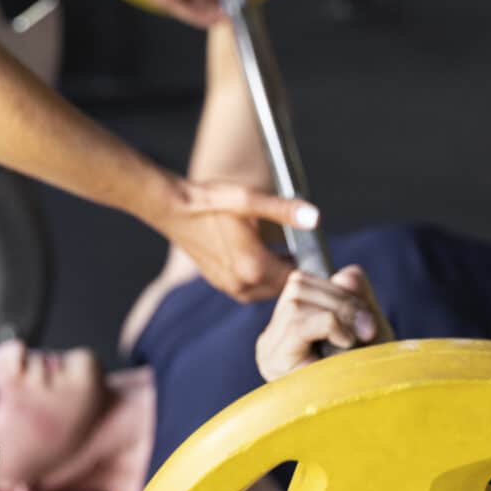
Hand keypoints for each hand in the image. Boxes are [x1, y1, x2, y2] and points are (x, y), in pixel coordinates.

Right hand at [153, 179, 320, 301]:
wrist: (172, 208)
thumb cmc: (209, 201)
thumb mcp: (249, 200)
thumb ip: (284, 210)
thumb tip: (315, 218)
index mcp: (253, 267)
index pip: (297, 278)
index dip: (310, 265)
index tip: (318, 250)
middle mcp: (241, 284)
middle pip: (283, 288)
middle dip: (295, 272)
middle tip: (305, 250)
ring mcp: (228, 286)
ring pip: (267, 291)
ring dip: (277, 276)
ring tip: (286, 254)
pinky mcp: (219, 283)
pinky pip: (250, 289)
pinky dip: (261, 278)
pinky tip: (263, 257)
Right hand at [255, 265, 393, 379]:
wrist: (378, 422)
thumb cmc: (374, 381)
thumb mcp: (368, 328)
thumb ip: (357, 296)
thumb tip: (345, 273)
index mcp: (286, 331)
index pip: (299, 284)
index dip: (337, 290)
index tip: (367, 323)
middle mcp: (271, 341)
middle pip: (297, 286)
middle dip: (341, 300)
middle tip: (368, 330)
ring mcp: (269, 352)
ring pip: (297, 299)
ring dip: (339, 313)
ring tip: (356, 341)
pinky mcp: (276, 363)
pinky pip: (300, 322)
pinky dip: (330, 324)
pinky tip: (345, 346)